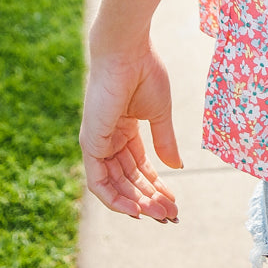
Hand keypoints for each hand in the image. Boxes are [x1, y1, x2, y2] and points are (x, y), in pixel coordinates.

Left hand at [80, 41, 181, 221]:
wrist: (127, 52)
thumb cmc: (144, 72)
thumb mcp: (160, 113)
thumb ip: (165, 141)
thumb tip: (177, 167)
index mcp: (125, 129)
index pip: (139, 166)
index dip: (157, 185)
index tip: (174, 201)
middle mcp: (109, 139)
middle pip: (129, 179)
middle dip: (150, 198)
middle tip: (171, 215)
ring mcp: (98, 143)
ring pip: (116, 186)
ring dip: (138, 202)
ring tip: (161, 214)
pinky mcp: (90, 145)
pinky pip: (100, 183)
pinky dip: (116, 199)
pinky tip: (137, 209)